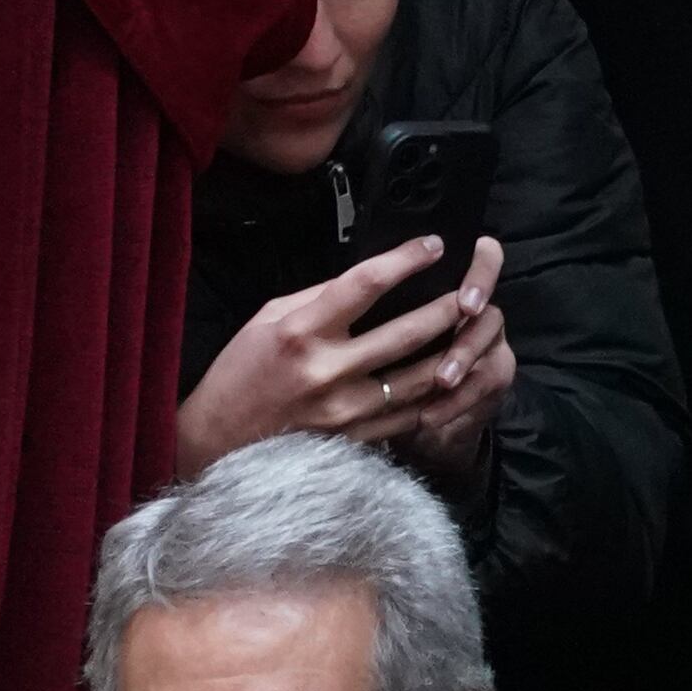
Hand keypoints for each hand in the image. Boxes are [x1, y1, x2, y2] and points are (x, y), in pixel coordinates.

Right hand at [173, 236, 509, 477]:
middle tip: (471, 288)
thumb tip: (370, 279)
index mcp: (301, 332)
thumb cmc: (241, 375)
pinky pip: (411, 413)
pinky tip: (454, 373)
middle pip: (406, 331)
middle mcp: (328, 370)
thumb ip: (318, 298)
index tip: (432, 246)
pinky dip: (437, 393)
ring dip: (454, 350)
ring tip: (472, 329)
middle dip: (447, 306)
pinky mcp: (357, 438)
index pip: (366, 284)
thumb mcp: (267, 321)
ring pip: (421, 376)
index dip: (405, 260)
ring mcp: (346, 410)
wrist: (219, 444)